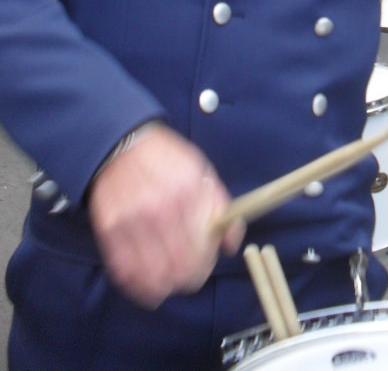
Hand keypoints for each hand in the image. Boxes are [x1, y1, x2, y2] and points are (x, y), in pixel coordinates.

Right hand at [88, 124, 245, 308]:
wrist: (122, 147)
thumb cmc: (167, 161)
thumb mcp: (202, 173)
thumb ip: (221, 207)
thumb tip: (230, 244)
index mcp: (187, 192)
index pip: (203, 247)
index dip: (207, 262)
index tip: (207, 261)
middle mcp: (159, 209)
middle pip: (180, 268)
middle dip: (190, 278)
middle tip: (191, 275)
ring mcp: (132, 222)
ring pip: (154, 277)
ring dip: (166, 287)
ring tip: (172, 282)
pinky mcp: (110, 231)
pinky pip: (126, 273)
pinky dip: (140, 287)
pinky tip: (150, 285)